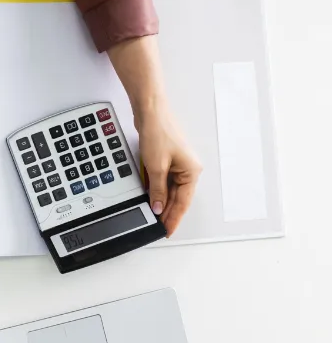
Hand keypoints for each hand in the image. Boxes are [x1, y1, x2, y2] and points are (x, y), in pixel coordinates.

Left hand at [133, 100, 201, 235]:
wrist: (151, 112)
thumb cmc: (159, 133)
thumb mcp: (156, 167)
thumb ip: (157, 190)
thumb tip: (157, 207)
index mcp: (191, 171)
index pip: (183, 203)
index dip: (174, 218)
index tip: (167, 230)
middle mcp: (187, 169)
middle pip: (177, 198)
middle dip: (168, 213)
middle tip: (158, 228)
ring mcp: (177, 165)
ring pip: (170, 191)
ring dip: (161, 203)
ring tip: (153, 218)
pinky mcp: (167, 160)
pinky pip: (163, 181)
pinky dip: (157, 191)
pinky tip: (151, 200)